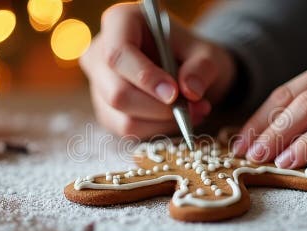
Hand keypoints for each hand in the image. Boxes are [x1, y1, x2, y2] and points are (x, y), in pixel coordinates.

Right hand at [80, 3, 235, 136]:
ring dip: (163, 123)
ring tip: (194, 112)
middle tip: (194, 108)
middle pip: (117, 93)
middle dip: (158, 108)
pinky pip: (128, 131)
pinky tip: (178, 119)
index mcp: (120, 22)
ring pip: (122, 118)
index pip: (119, 54)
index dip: (145, 78)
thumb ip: (202, 68)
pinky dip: (158, 130)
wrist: (187, 69)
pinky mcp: (106, 110)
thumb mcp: (207, 54)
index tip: (174, 93)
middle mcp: (100, 52)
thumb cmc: (192, 54)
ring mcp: (99, 84)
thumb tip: (190, 91)